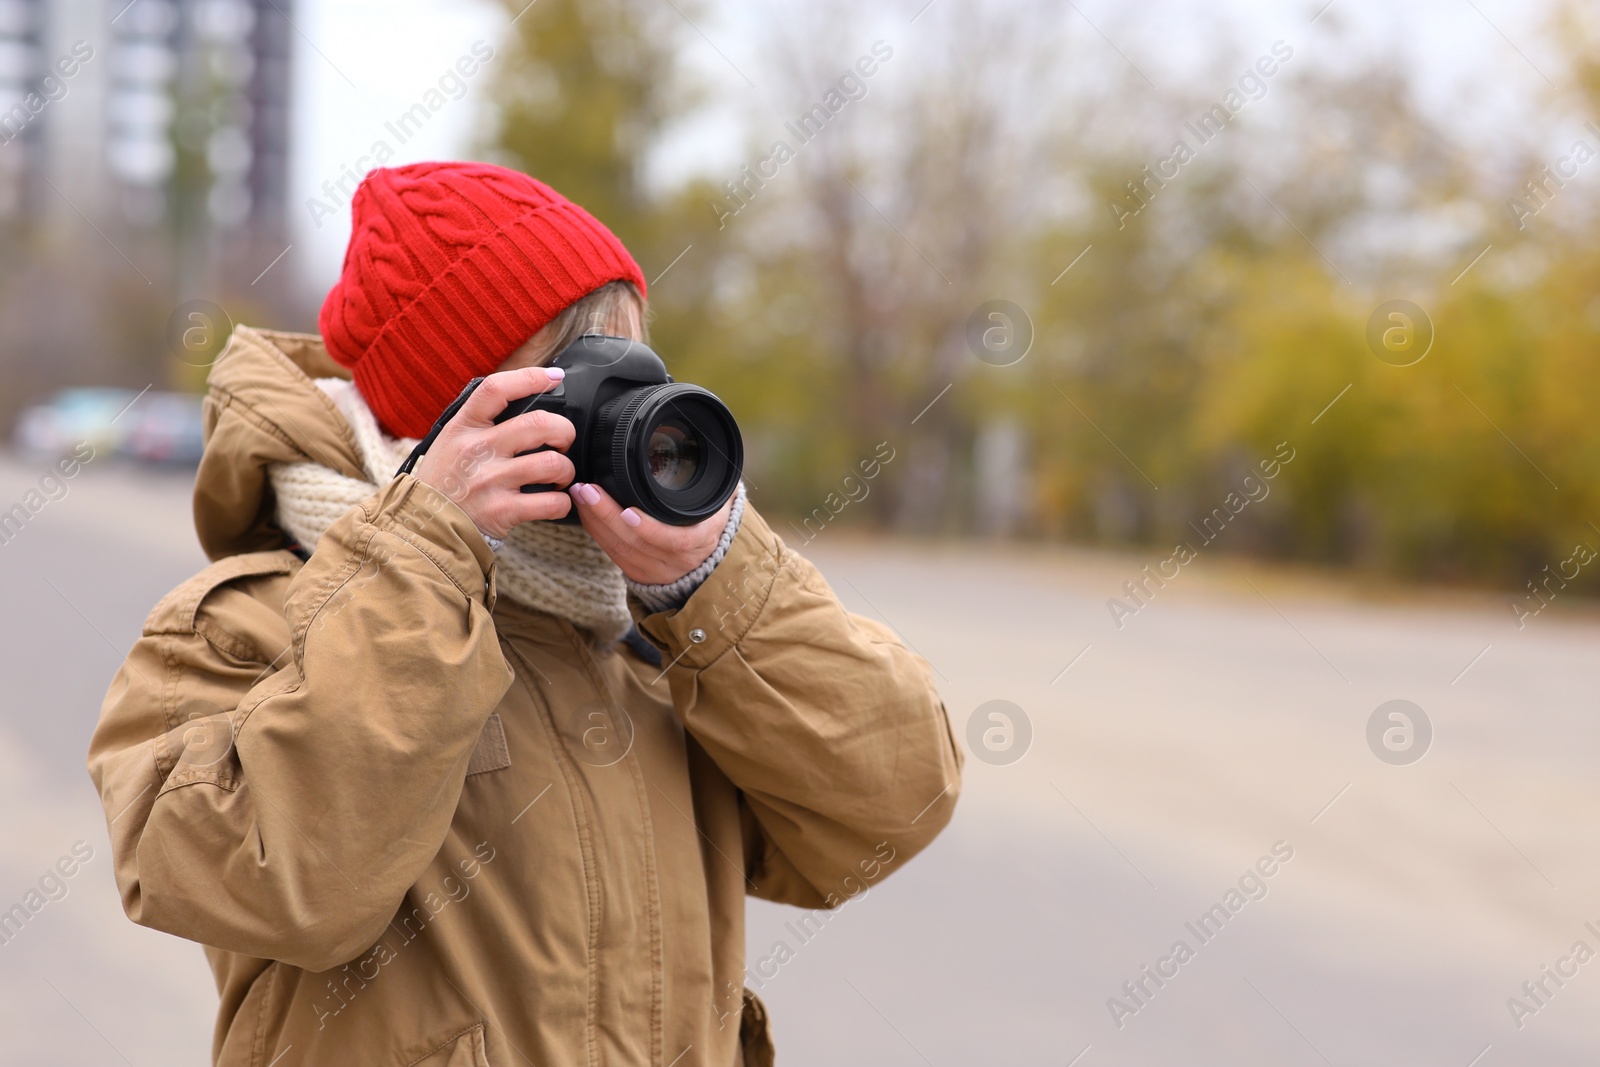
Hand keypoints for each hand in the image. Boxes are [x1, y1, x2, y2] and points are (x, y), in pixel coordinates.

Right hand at [412, 367, 575, 539]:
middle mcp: (477, 450)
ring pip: (551, 463)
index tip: (553, 377)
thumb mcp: (451, 439)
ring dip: (566, 469)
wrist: (423, 526)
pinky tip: (556, 500)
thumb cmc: (445, 479)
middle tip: (562, 442)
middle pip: (539, 424)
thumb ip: (482, 421)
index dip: (530, 378)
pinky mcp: (502, 512)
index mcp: (464, 426)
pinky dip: (562, 502)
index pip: (497, 389)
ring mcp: (490, 481)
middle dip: (564, 431)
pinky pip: (551, 503)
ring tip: (558, 475)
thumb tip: (524, 397)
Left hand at [568, 482, 733, 584]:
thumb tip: (715, 453)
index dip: (650, 529)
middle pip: (635, 543)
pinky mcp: (638, 574)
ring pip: (619, 549)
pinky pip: (612, 554)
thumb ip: (715, 483)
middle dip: (606, 515)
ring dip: (595, 521)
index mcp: (700, 541)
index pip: (675, 541)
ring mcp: (655, 570)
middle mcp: (677, 561)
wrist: (711, 562)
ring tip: (580, 495)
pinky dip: (596, 532)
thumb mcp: (721, 504)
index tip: (628, 511)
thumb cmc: (712, 524)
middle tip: (587, 489)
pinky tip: (585, 512)